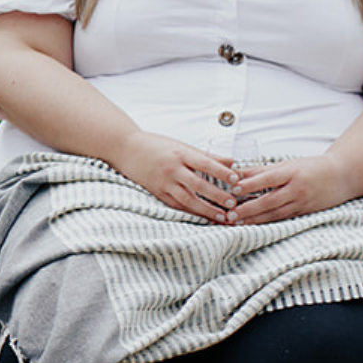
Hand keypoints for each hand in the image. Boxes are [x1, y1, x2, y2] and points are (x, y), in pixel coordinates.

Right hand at [119, 130, 239, 219]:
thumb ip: (206, 156)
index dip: (221, 172)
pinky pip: (177, 205)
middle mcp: (172, 169)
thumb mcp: (181, 145)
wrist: (125, 148)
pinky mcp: (157, 193)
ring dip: (206, 210)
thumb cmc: (156, 145)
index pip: (205, 163)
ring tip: (222, 217)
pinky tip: (204, 218)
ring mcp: (164, 183)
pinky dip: (191, 213)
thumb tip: (231, 162)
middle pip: (198, 185)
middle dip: (217, 195)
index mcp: (180, 153)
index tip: (236, 180)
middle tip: (233, 204)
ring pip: (188, 199)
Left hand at [229, 155, 349, 224]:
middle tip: (230, 214)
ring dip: (255, 219)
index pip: (268, 179)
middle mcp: (297, 189)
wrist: (342, 176)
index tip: (234, 189)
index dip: (251, 184)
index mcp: (292, 172)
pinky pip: (283, 219)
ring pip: (275, 214)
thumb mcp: (288, 163)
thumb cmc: (312, 167)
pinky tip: (254, 225)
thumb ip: (262, 170)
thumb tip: (237, 172)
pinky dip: (267, 222)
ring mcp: (302, 203)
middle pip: (269, 200)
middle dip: (248, 208)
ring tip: (237, 222)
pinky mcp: (304, 214)